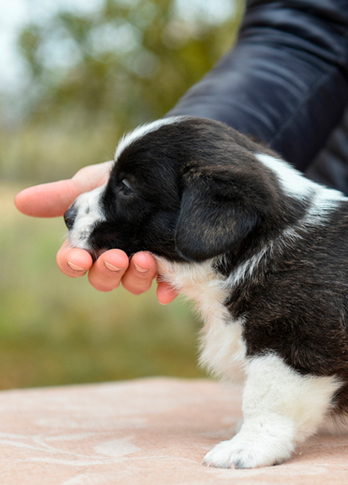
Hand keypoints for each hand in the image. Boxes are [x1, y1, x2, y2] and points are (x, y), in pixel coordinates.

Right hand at [13, 162, 178, 303]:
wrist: (163, 173)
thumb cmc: (121, 181)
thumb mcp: (92, 184)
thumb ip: (61, 195)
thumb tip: (20, 201)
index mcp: (89, 244)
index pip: (73, 262)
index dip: (74, 263)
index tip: (81, 258)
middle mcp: (113, 259)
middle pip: (102, 278)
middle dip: (107, 270)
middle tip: (117, 257)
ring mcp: (140, 266)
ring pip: (132, 283)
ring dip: (136, 277)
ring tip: (146, 258)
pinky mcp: (170, 267)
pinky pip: (168, 284)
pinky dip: (165, 288)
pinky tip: (166, 290)